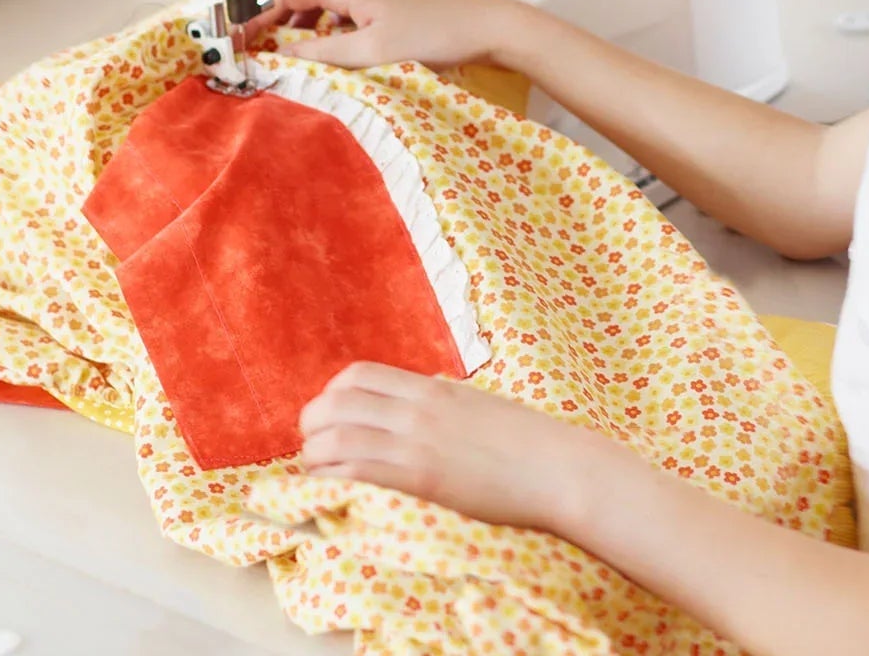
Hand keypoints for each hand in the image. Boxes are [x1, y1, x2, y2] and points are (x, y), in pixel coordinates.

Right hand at [241, 0, 527, 72]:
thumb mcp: (372, 54)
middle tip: (261, 53)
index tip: (238, 42)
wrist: (489, 22)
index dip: (255, 14)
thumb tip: (278, 58)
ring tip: (296, 56)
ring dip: (302, 23)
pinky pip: (344, 4)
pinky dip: (328, 23)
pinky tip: (335, 49)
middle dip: (274, 19)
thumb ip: (322, 55)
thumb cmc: (433, 35)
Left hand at [298, 361, 611, 534]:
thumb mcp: (477, 405)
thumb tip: (418, 397)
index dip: (331, 395)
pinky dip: (330, 481)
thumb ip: (442, 401)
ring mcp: (416, 443)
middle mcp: (417, 409)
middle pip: (337, 404)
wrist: (555, 467)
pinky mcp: (419, 479)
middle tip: (313, 448)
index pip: (358, 376)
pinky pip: (355, 473)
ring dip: (314, 457)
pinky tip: (327, 493)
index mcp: (431, 388)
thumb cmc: (525, 441)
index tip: (330, 417)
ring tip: (316, 475)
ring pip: (336, 438)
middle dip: (313, 426)